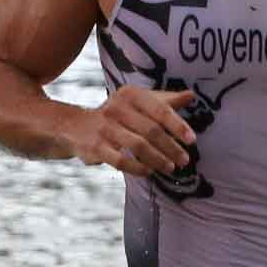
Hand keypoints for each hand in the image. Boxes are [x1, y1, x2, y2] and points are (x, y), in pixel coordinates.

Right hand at [71, 86, 196, 176]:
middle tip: (184, 160)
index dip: (177, 125)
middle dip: (171, 147)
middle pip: (151, 130)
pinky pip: (121, 161)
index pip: (159, 109)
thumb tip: (192, 95)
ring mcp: (105, 128)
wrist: (75, 125)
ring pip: (138, 146)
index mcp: (131, 95)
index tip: (191, 140)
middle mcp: (117, 108)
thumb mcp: (138, 102)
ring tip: (170, 167)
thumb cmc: (117, 114)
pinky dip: (138, 168)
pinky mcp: (96, 147)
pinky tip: (149, 171)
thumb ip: (164, 101)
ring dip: (158, 159)